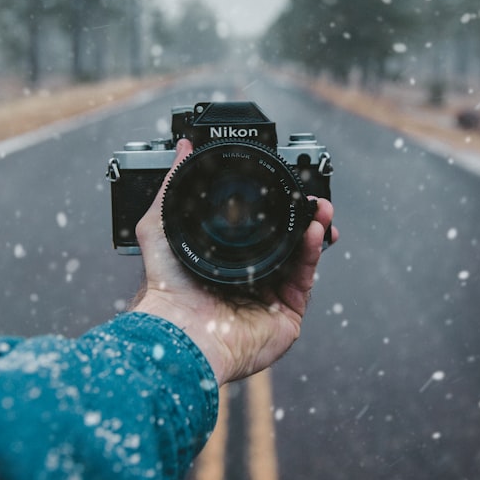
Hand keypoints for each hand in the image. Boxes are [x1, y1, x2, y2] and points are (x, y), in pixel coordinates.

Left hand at [130, 138, 337, 384]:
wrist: (181, 330)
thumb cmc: (166, 289)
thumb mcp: (159, 226)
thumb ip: (172, 186)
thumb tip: (181, 149)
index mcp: (224, 262)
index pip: (257, 230)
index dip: (274, 209)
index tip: (284, 186)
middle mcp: (249, 279)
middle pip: (284, 242)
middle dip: (301, 217)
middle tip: (310, 197)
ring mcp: (270, 298)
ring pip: (300, 258)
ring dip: (313, 230)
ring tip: (320, 209)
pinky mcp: (287, 316)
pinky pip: (305, 280)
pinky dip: (312, 254)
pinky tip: (313, 231)